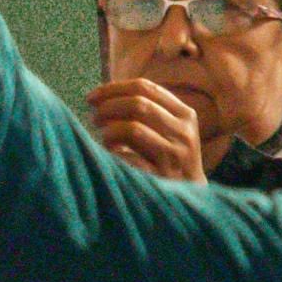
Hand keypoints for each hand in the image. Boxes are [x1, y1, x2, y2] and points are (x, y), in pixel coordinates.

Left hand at [88, 76, 209, 181]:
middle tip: (94, 119)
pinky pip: (129, 158)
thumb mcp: (167, 128)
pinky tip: (112, 156)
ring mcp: (174, 156)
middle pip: (137, 104)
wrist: (189, 194)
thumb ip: (145, 109)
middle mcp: (183, 133)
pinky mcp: (162, 177)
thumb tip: (101, 94)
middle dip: (107, 108)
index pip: (145, 87)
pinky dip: (114, 154)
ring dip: (109, 132)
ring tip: (104, 138)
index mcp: (185, 114)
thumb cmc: (168, 155)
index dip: (113, 89)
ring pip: (132, 129)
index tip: (92, 97)